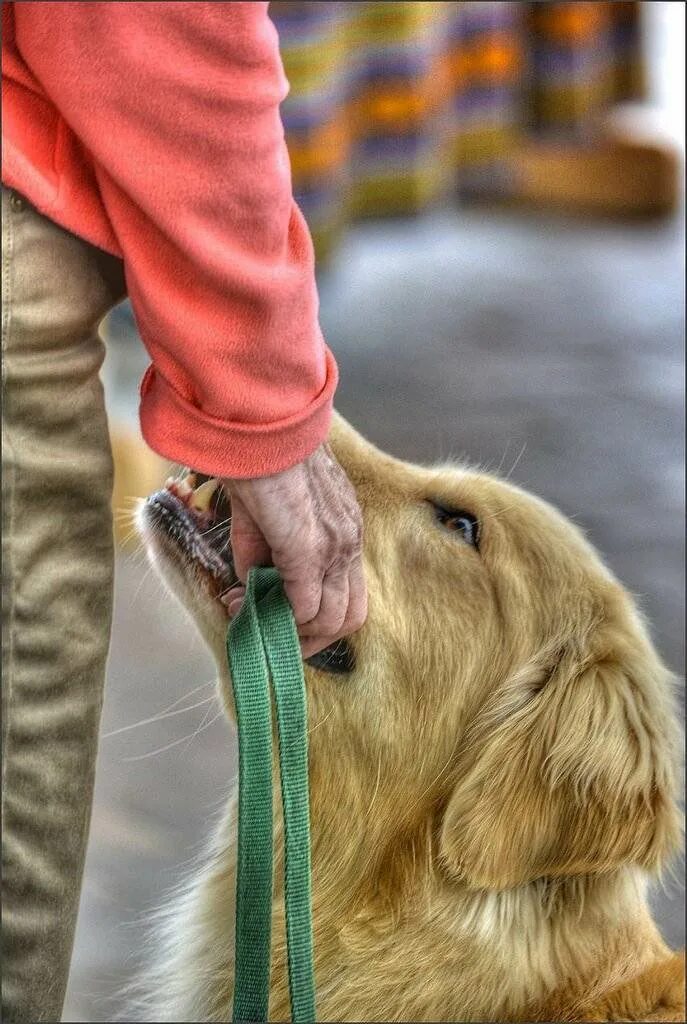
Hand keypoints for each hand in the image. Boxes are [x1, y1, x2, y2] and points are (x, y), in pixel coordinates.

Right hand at [221, 444, 366, 657]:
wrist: (258, 424)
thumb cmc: (260, 458)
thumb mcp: (267, 514)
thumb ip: (265, 554)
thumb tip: (253, 586)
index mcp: (346, 529)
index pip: (349, 593)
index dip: (317, 618)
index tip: (277, 618)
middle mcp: (349, 541)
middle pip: (350, 617)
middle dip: (310, 639)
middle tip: (274, 637)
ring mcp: (334, 547)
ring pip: (332, 620)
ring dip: (293, 632)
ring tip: (256, 620)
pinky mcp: (309, 549)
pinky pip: (304, 606)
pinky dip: (276, 616)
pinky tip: (244, 604)